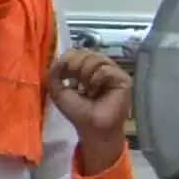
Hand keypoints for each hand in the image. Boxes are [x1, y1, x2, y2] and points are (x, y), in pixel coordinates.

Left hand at [53, 43, 134, 164]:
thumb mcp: (58, 91)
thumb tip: (59, 58)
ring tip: (86, 89)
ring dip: (85, 73)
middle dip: (75, 66)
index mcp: (87, 69)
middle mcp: (101, 68)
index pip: (78, 51)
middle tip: (75, 82)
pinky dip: (96, 80)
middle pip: (86, 52)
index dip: (68, 59)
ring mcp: (113, 72)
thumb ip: (54, 73)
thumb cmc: (78, 111)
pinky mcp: (123, 79)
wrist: (92, 127)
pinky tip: (95, 91)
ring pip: (96, 58)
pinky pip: (106, 69)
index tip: (64, 75)